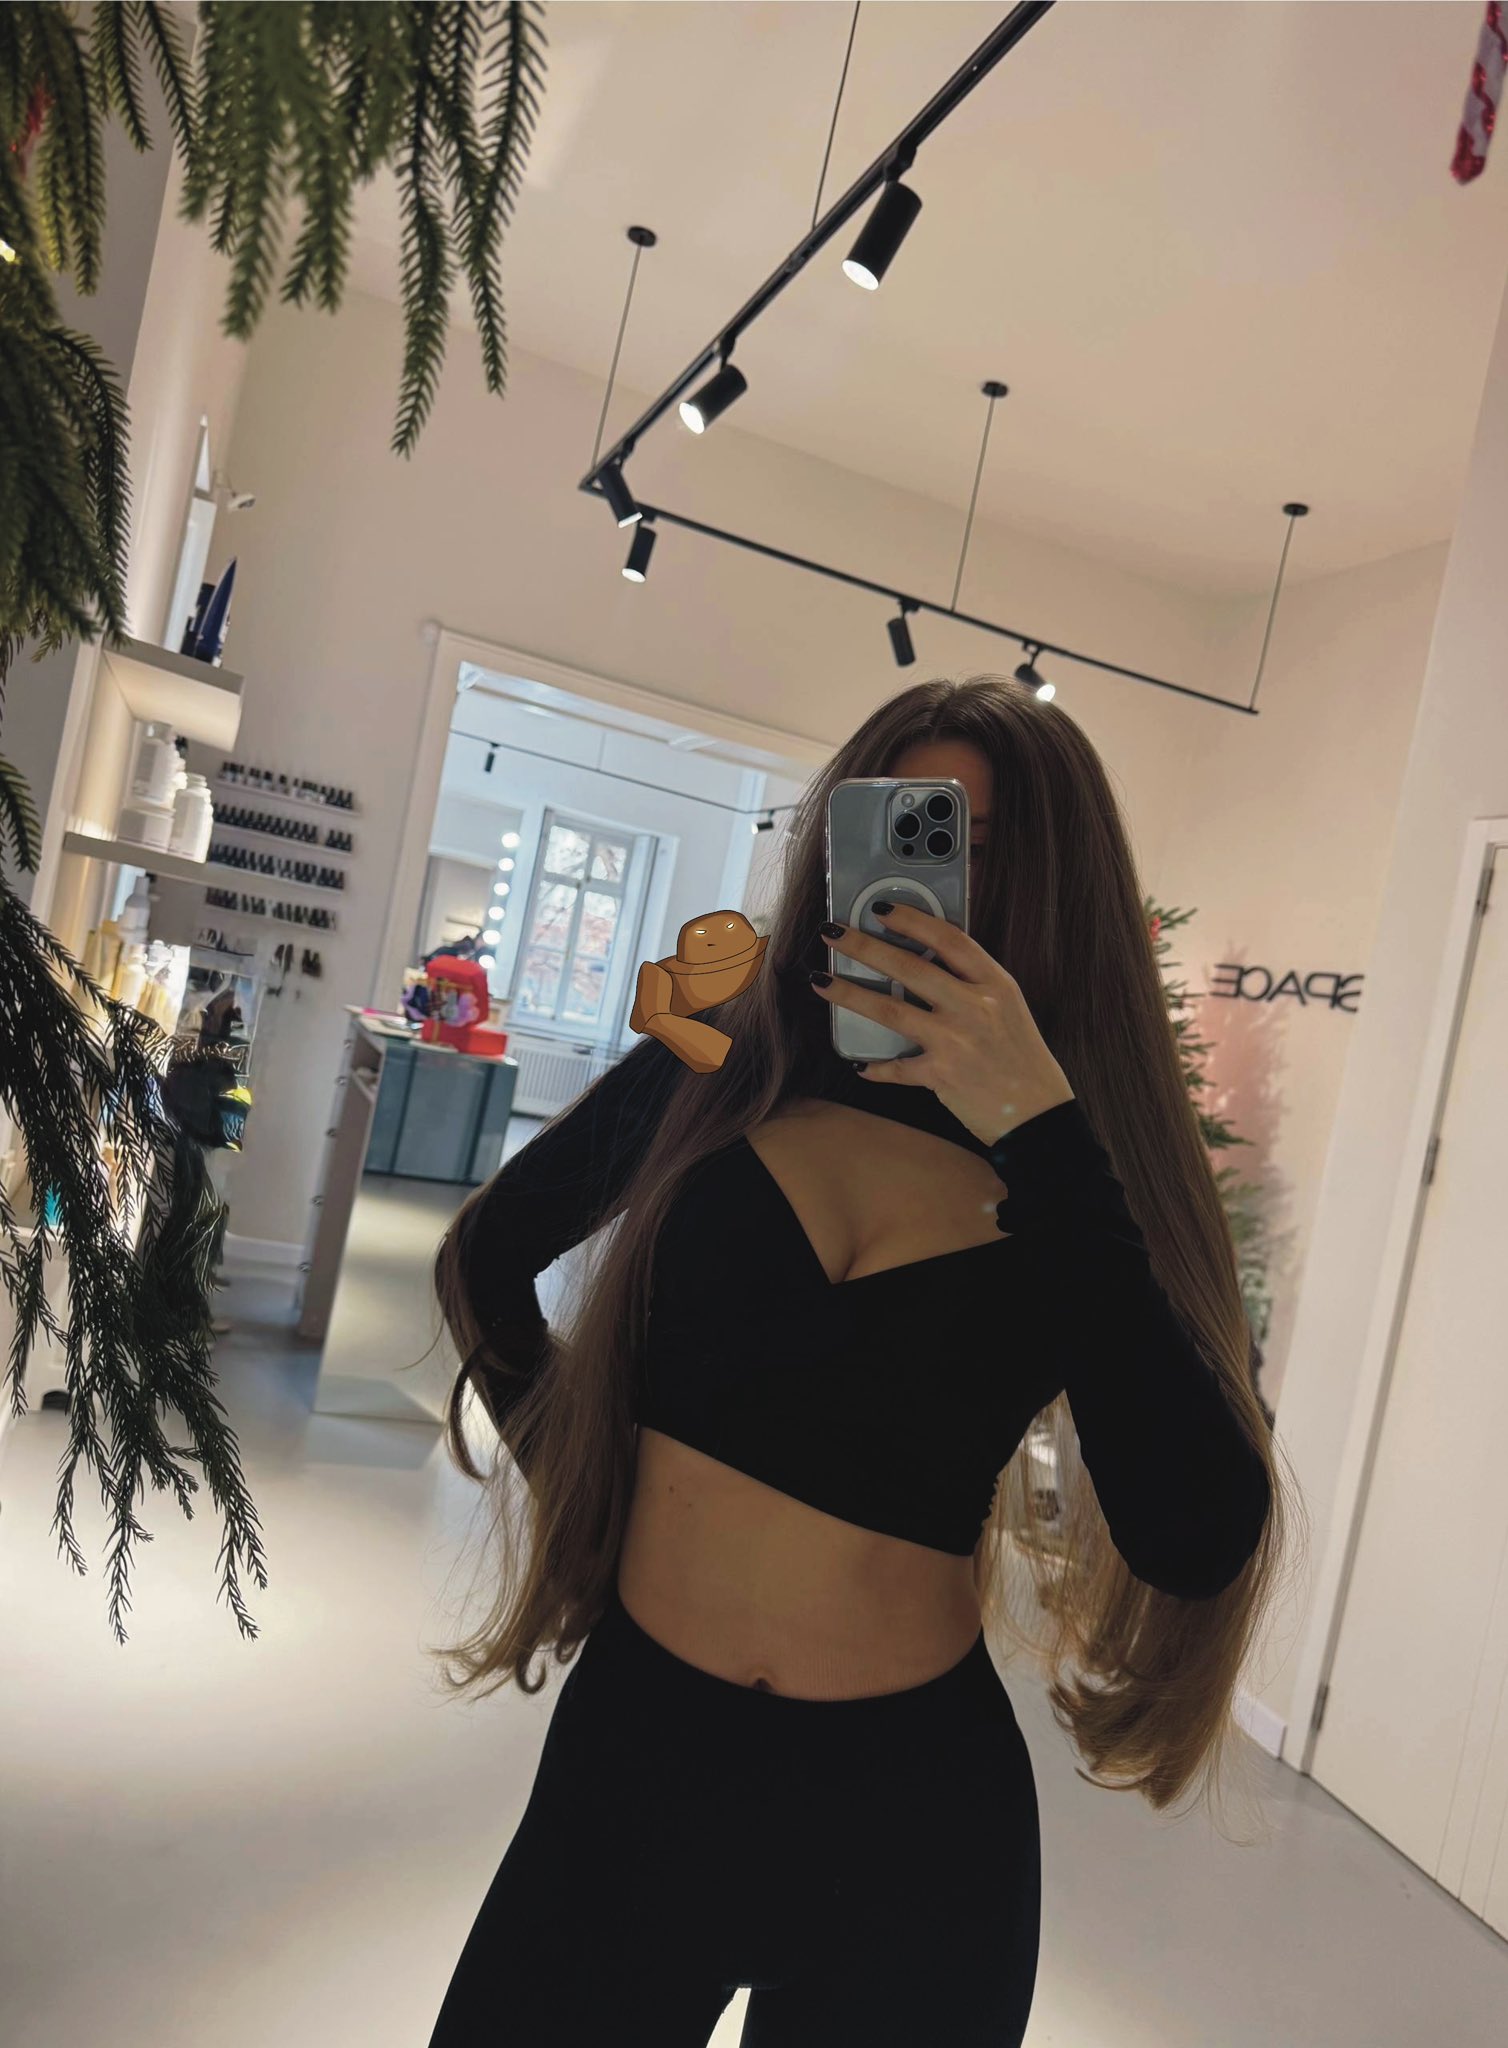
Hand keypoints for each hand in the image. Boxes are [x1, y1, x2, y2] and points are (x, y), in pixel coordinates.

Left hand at [811, 904, 1074, 1145]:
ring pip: (890, 1010)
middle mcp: (974, 1006)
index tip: (880, 909)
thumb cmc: (1022, 1059)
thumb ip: (972, 985)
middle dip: (863, 946)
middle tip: (832, 934)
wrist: (1039, 1115)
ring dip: (849, 994)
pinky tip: (861, 1064)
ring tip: (821, 983)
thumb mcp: (1008, 1008)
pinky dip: (876, 1066)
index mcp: (995, 983)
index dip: (911, 919)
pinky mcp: (941, 1075)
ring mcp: (956, 1041)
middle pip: (908, 966)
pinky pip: (896, 1067)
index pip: (948, 938)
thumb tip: (922, 965)